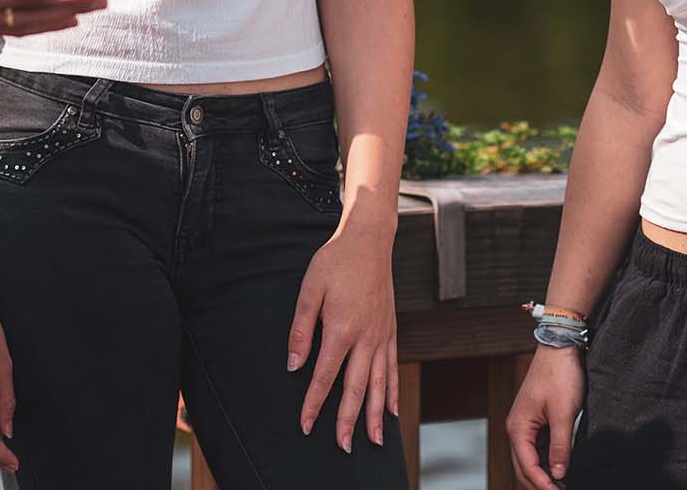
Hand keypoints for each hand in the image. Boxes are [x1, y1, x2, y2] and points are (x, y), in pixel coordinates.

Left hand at [287, 223, 397, 450]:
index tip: (306, 424)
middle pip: (356, 388)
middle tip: (343, 447)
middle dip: (348, 420)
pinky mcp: (390, 329)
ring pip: (379, 384)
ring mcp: (381, 334)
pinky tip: (390, 410)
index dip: (314, 403)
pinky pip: (393, 367)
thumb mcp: (310, 289)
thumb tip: (294, 365)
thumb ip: (301, 328)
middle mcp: (366, 337)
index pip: (325, 376)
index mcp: (342, 328)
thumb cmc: (336, 261)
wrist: (369, 240)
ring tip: (372, 441)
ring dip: (374, 414)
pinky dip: (392, 391)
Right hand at [507, 344, 583, 488]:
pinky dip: (546, 462)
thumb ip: (560, 446)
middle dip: (539, 484)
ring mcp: (525, 424)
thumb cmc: (560, 375)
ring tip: (562, 484)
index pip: (527, 467)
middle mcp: (517, 427)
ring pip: (529, 460)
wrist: (560, 346)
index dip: (543, 485)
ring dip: (543, 475)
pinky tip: (560, 469)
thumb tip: (559, 475)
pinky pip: (537, 449)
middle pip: (523, 468)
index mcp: (518, 426)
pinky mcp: (535, 420)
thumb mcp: (563, 413)